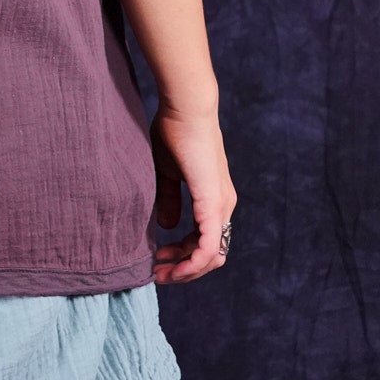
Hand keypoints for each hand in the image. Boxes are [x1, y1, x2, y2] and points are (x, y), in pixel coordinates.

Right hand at [149, 102, 236, 285]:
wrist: (186, 109)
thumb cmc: (173, 133)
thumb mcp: (167, 173)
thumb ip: (168, 200)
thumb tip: (168, 227)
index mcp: (214, 200)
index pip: (205, 242)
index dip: (182, 257)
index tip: (156, 258)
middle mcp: (223, 207)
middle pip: (211, 256)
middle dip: (183, 269)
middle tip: (156, 270)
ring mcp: (220, 206)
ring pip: (212, 257)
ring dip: (186, 270)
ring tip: (159, 270)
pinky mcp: (213, 204)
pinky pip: (207, 247)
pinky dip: (191, 263)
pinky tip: (171, 265)